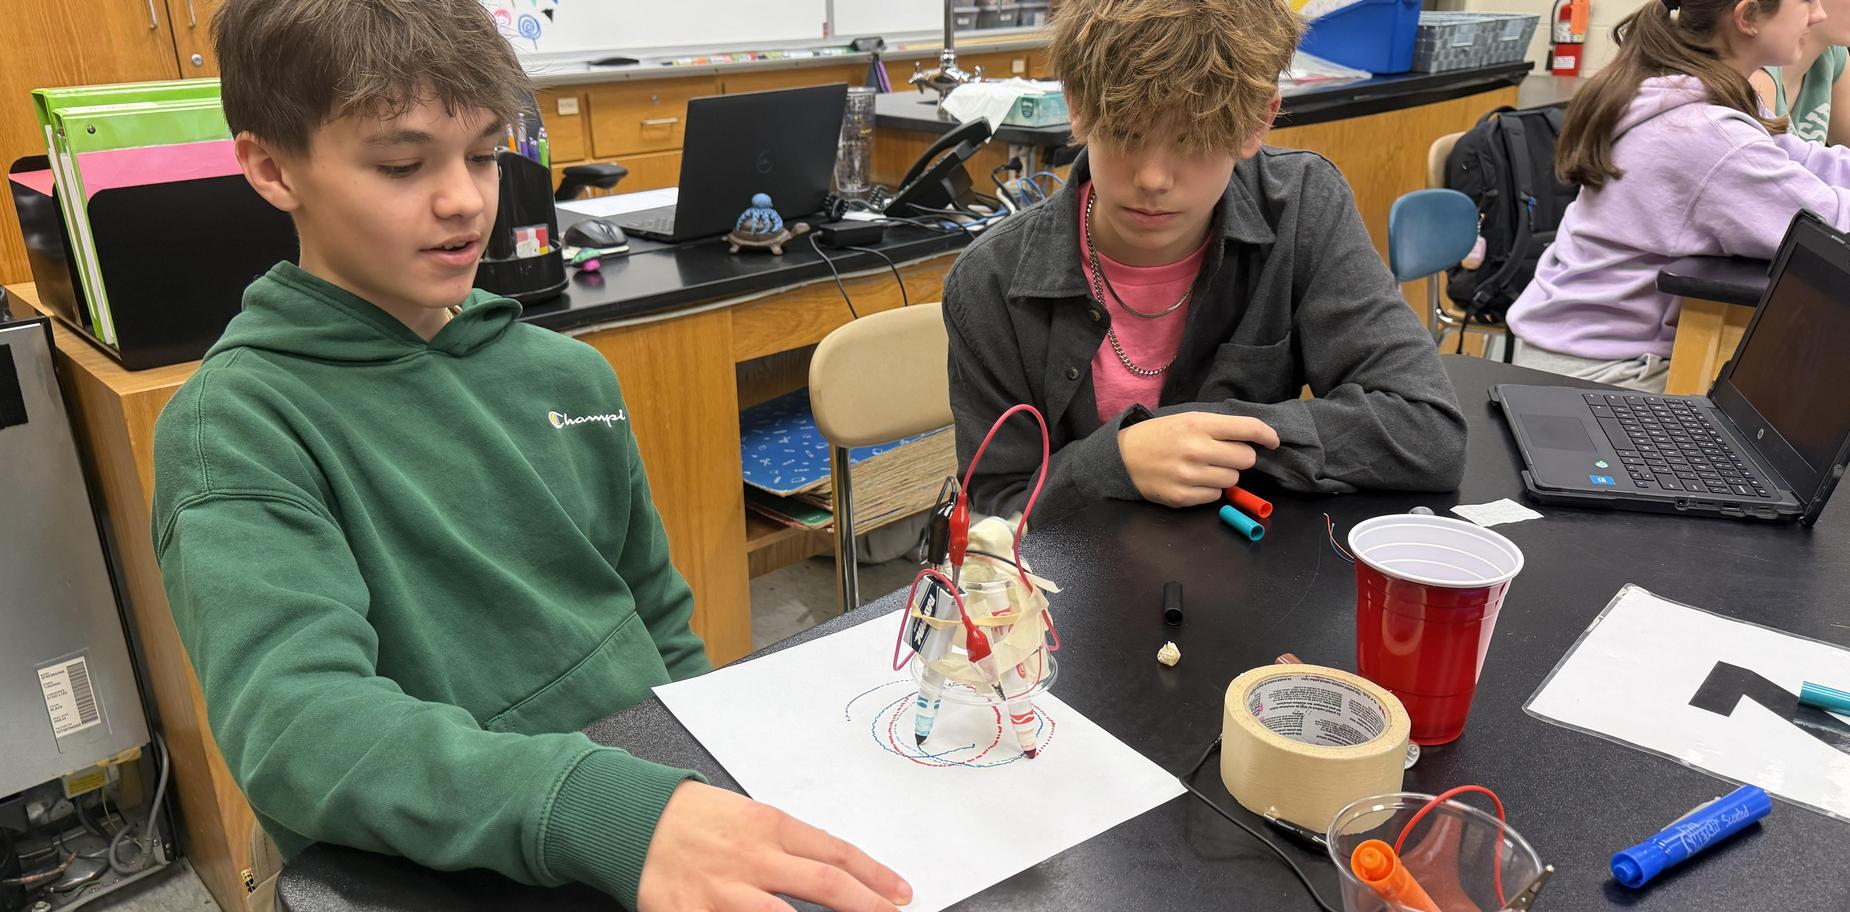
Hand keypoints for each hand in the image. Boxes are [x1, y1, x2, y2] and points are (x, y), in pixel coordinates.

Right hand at [637, 781, 911, 911]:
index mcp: (770, 826)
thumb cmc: (693, 817)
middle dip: (868, 906)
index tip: (901, 893)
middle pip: (826, 886)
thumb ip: (787, 845)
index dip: (875, 876)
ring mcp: (725, 892)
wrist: (631, 820)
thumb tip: (834, 872)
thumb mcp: (748, 816)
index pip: (836, 853)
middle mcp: (754, 859)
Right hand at [1117, 412, 1279, 507]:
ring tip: (1205, 468)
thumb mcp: (1187, 420)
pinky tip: (1194, 481)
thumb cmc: (1159, 435)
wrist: (1122, 457)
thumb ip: (1219, 427)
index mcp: (1198, 424)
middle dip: (1240, 457)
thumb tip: (1255, 440)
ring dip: (1225, 475)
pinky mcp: (1182, 497)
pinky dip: (1210, 490)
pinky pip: (1215, 497)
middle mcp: (1196, 449)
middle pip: (1245, 458)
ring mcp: (1189, 475)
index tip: (1273, 441)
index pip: (1247, 428)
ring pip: (1232, 480)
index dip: (1267, 435)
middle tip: (1224, 455)